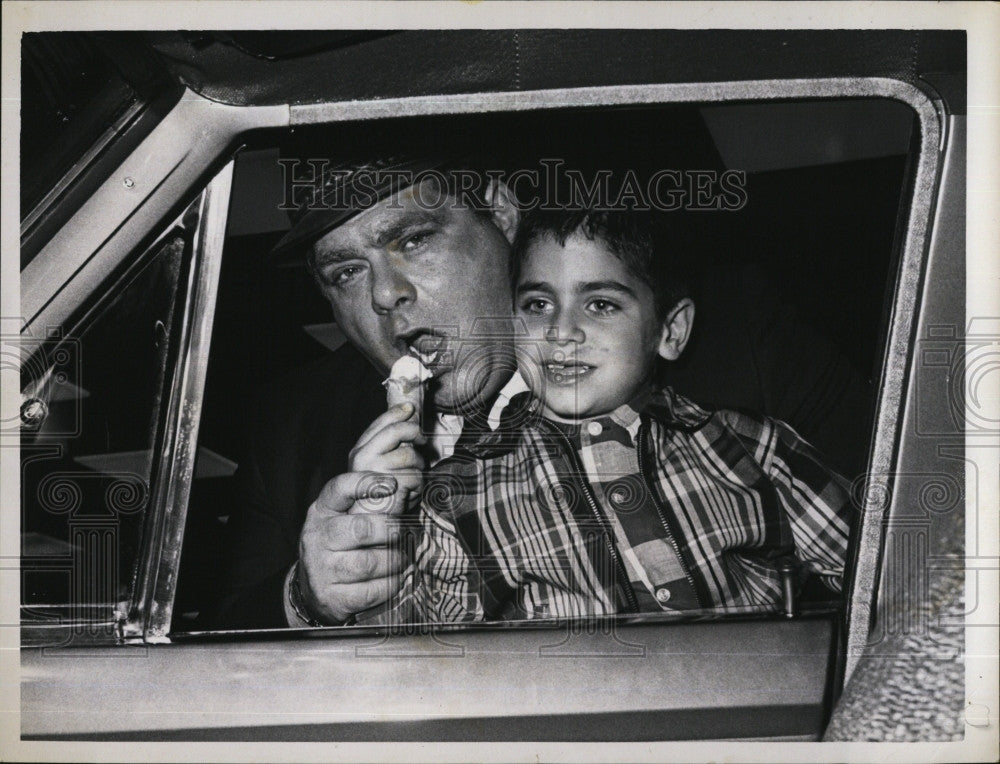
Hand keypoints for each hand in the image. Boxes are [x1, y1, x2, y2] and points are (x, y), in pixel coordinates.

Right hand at [296, 403, 425, 623]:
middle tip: (403, 531)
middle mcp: (318, 535)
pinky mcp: (333, 596)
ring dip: (395, 560)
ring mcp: (323, 567)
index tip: (391, 483)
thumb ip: (370, 492)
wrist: (314, 589)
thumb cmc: (340, 543)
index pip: (340, 488)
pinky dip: (391, 585)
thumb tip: (408, 459)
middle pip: (361, 528)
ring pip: (370, 562)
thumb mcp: (345, 513)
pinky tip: (395, 579)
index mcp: (323, 508)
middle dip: (391, 529)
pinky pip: (373, 590)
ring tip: (403, 558)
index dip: (366, 483)